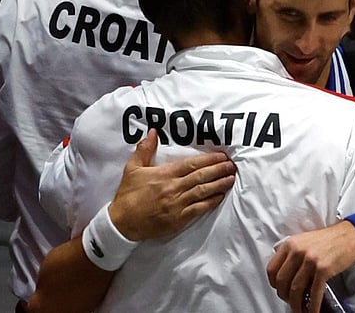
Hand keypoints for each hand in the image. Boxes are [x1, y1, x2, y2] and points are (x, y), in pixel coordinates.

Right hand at [109, 129, 235, 239]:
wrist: (122, 223)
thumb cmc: (128, 195)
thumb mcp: (132, 168)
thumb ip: (144, 149)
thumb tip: (153, 132)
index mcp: (164, 174)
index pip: (191, 164)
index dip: (208, 160)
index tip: (221, 156)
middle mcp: (173, 188)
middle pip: (201, 176)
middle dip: (218, 170)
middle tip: (232, 165)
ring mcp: (177, 204)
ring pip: (203, 192)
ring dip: (219, 184)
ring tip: (231, 178)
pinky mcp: (178, 219)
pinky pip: (199, 209)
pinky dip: (211, 202)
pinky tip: (220, 196)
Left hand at [266, 221, 354, 312]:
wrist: (351, 235)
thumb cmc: (330, 239)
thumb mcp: (304, 240)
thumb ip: (292, 253)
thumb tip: (285, 273)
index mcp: (290, 244)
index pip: (272, 269)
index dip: (274, 284)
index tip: (279, 289)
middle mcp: (297, 251)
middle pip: (281, 281)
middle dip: (284, 296)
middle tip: (290, 301)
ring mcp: (310, 260)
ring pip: (295, 289)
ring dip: (296, 304)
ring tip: (300, 309)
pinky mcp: (323, 269)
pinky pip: (314, 293)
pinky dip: (312, 306)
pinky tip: (312, 311)